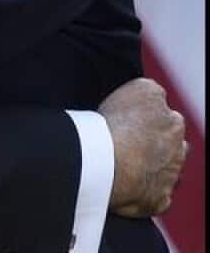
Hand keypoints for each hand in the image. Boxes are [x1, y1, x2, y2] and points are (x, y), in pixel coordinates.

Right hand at [100, 78, 188, 216]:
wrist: (109, 162)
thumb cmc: (119, 124)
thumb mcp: (139, 88)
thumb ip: (152, 91)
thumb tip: (156, 96)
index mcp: (174, 122)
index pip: (167, 118)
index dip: (146, 120)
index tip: (128, 123)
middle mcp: (178, 149)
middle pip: (169, 146)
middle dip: (154, 146)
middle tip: (125, 145)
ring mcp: (170, 176)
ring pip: (164, 172)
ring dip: (150, 169)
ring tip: (120, 166)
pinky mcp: (159, 200)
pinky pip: (153, 197)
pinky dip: (142, 193)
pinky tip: (123, 185)